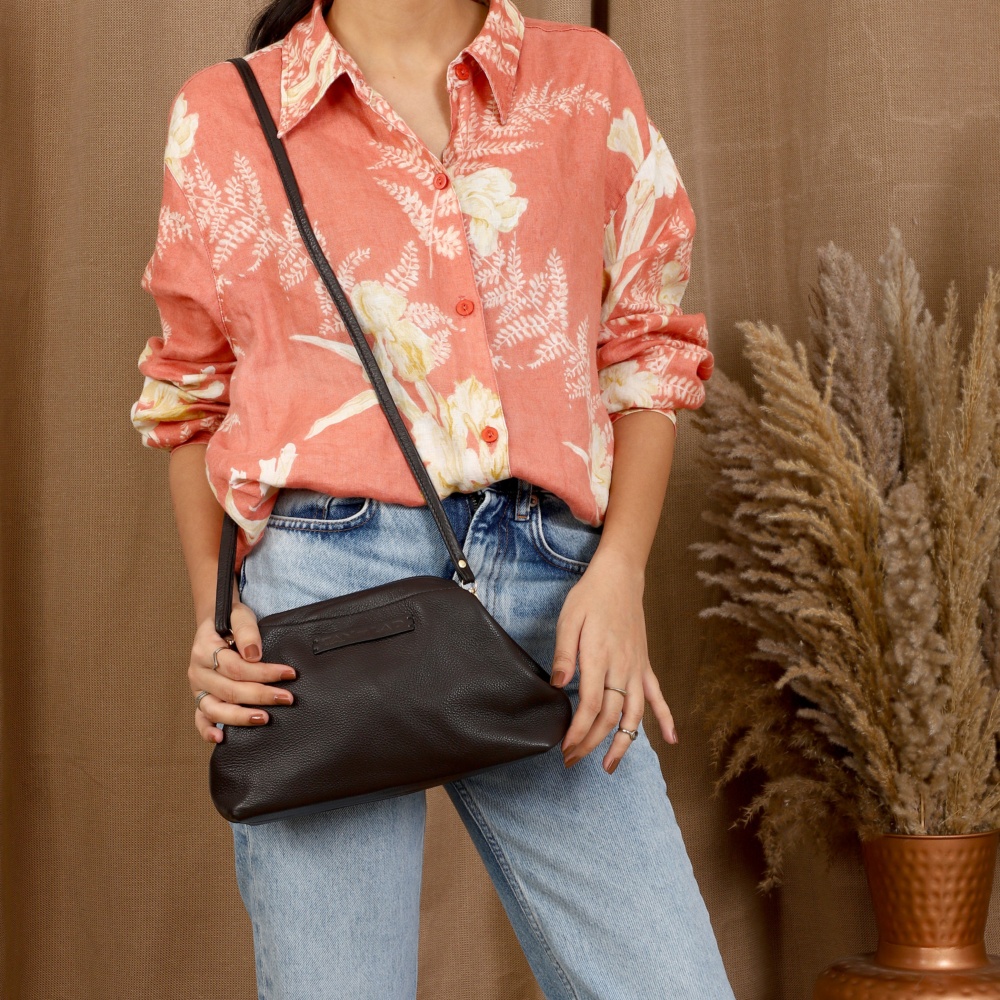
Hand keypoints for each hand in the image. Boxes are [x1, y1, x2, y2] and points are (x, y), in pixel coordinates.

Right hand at [189, 576, 296, 743]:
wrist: (214, 624)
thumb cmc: (230, 621)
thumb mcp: (239, 616)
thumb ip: (247, 632)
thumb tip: (254, 655)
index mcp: (204, 649)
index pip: (237, 667)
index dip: (264, 672)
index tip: (289, 674)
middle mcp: (198, 671)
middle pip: (229, 690)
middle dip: (261, 695)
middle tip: (287, 698)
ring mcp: (198, 688)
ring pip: (214, 709)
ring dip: (240, 717)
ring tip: (264, 718)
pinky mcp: (201, 699)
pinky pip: (200, 719)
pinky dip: (207, 731)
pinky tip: (221, 739)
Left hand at [549, 549, 677, 772]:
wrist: (620, 578)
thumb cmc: (590, 597)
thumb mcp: (569, 619)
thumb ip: (564, 654)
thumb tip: (557, 686)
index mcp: (599, 657)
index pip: (589, 705)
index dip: (578, 731)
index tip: (565, 747)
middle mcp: (622, 668)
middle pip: (610, 716)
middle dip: (591, 743)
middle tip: (573, 761)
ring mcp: (637, 668)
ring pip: (634, 715)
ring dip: (623, 743)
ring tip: (610, 766)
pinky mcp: (645, 665)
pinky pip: (658, 696)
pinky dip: (666, 718)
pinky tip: (673, 739)